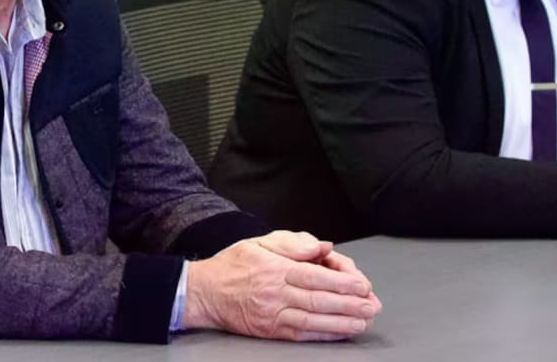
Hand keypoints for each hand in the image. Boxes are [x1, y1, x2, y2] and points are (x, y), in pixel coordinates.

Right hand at [182, 230, 381, 340]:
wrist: (203, 292)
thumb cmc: (232, 265)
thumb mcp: (258, 242)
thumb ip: (291, 243)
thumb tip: (321, 247)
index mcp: (274, 268)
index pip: (314, 276)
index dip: (341, 281)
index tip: (362, 284)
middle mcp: (275, 293)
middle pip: (319, 299)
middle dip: (349, 303)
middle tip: (372, 305)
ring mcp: (273, 314)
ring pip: (314, 319)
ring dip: (342, 322)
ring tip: (363, 321)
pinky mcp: (270, 330)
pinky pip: (302, 334)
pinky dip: (324, 334)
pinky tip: (341, 332)